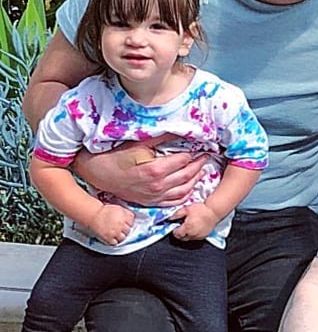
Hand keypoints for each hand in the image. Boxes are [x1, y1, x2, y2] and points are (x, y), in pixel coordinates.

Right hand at [74, 133, 205, 206]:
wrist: (97, 173)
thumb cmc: (115, 156)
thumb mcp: (137, 143)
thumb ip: (160, 137)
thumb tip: (178, 129)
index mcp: (155, 170)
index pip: (183, 160)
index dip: (193, 153)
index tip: (201, 147)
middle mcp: (157, 186)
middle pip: (187, 175)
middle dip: (199, 164)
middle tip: (205, 156)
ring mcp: (154, 196)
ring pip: (184, 190)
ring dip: (195, 179)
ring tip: (200, 169)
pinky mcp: (150, 202)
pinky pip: (174, 202)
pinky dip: (186, 195)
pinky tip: (190, 186)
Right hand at [88, 204, 134, 245]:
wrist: (92, 215)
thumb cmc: (104, 211)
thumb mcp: (118, 209)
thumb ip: (126, 214)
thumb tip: (132, 218)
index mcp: (124, 217)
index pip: (132, 223)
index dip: (129, 224)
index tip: (125, 224)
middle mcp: (120, 225)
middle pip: (128, 231)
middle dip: (124, 230)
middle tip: (119, 229)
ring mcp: (115, 232)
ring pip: (123, 238)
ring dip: (120, 236)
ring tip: (115, 233)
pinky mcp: (108, 238)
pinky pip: (115, 243)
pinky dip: (114, 241)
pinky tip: (111, 237)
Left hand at [171, 202, 220, 240]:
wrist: (214, 211)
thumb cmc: (201, 209)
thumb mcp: (186, 209)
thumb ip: (177, 214)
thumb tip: (170, 218)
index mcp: (187, 227)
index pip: (177, 234)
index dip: (175, 230)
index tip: (175, 227)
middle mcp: (192, 234)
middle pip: (182, 238)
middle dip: (180, 234)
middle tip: (181, 227)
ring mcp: (199, 236)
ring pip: (189, 239)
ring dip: (187, 235)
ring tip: (188, 227)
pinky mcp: (204, 236)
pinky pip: (196, 238)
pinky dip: (193, 235)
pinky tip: (195, 228)